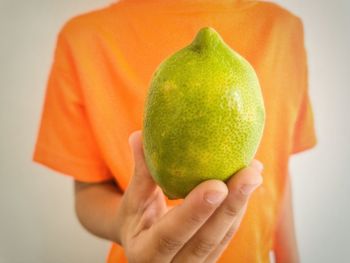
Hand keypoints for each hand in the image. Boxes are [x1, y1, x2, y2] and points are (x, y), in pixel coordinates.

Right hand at [113, 131, 262, 262]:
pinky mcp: (210, 256)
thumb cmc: (136, 218)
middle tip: (250, 174)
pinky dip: (239, 208)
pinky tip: (250, 181)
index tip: (218, 185)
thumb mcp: (133, 199)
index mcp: (145, 253)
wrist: (144, 241)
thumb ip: (140, 171)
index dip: (195, 212)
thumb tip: (137, 136)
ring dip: (241, 205)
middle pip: (206, 240)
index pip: (171, 235)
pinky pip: (227, 234)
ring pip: (223, 238)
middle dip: (231, 206)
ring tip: (254, 172)